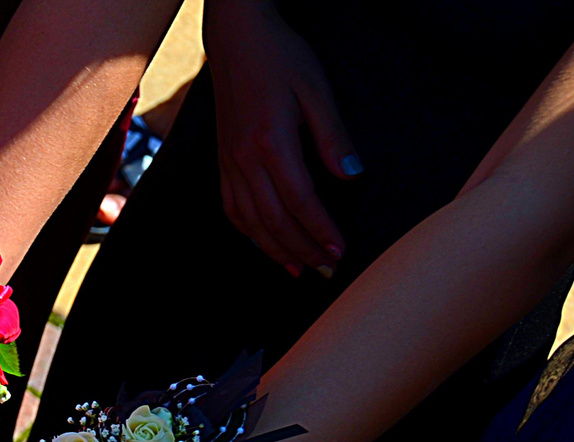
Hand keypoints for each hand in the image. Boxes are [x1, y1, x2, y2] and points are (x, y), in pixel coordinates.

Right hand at [205, 0, 362, 275]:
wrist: (236, 39)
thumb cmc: (281, 58)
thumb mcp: (317, 90)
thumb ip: (333, 137)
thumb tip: (351, 178)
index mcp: (271, 142)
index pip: (301, 200)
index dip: (321, 230)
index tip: (340, 251)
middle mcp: (245, 159)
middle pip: (274, 219)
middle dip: (302, 249)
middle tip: (326, 270)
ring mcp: (229, 163)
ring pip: (250, 221)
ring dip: (275, 250)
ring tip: (299, 269)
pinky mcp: (222, 162)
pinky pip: (232, 209)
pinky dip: (249, 233)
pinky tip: (265, 244)